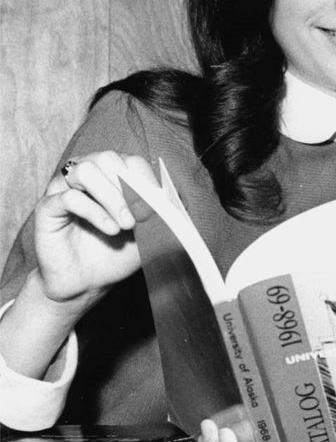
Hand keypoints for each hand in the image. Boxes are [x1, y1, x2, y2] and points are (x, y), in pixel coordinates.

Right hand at [0, 151, 157, 380]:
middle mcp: (86, 177)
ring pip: (85, 170)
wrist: (87, 284)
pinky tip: (110, 230)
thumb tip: (183, 197)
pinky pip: (68, 196)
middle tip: (138, 219)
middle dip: (128, 187)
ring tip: (125, 225)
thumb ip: (165, 215)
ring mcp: (64, 189)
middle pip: (107, 158)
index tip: (157, 207)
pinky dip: (94, 212)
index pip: (131, 161)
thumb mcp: (149, 234)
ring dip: (111, 196)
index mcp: (111, 177)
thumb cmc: (117, 254)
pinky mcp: (47, 208)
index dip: (147, 181)